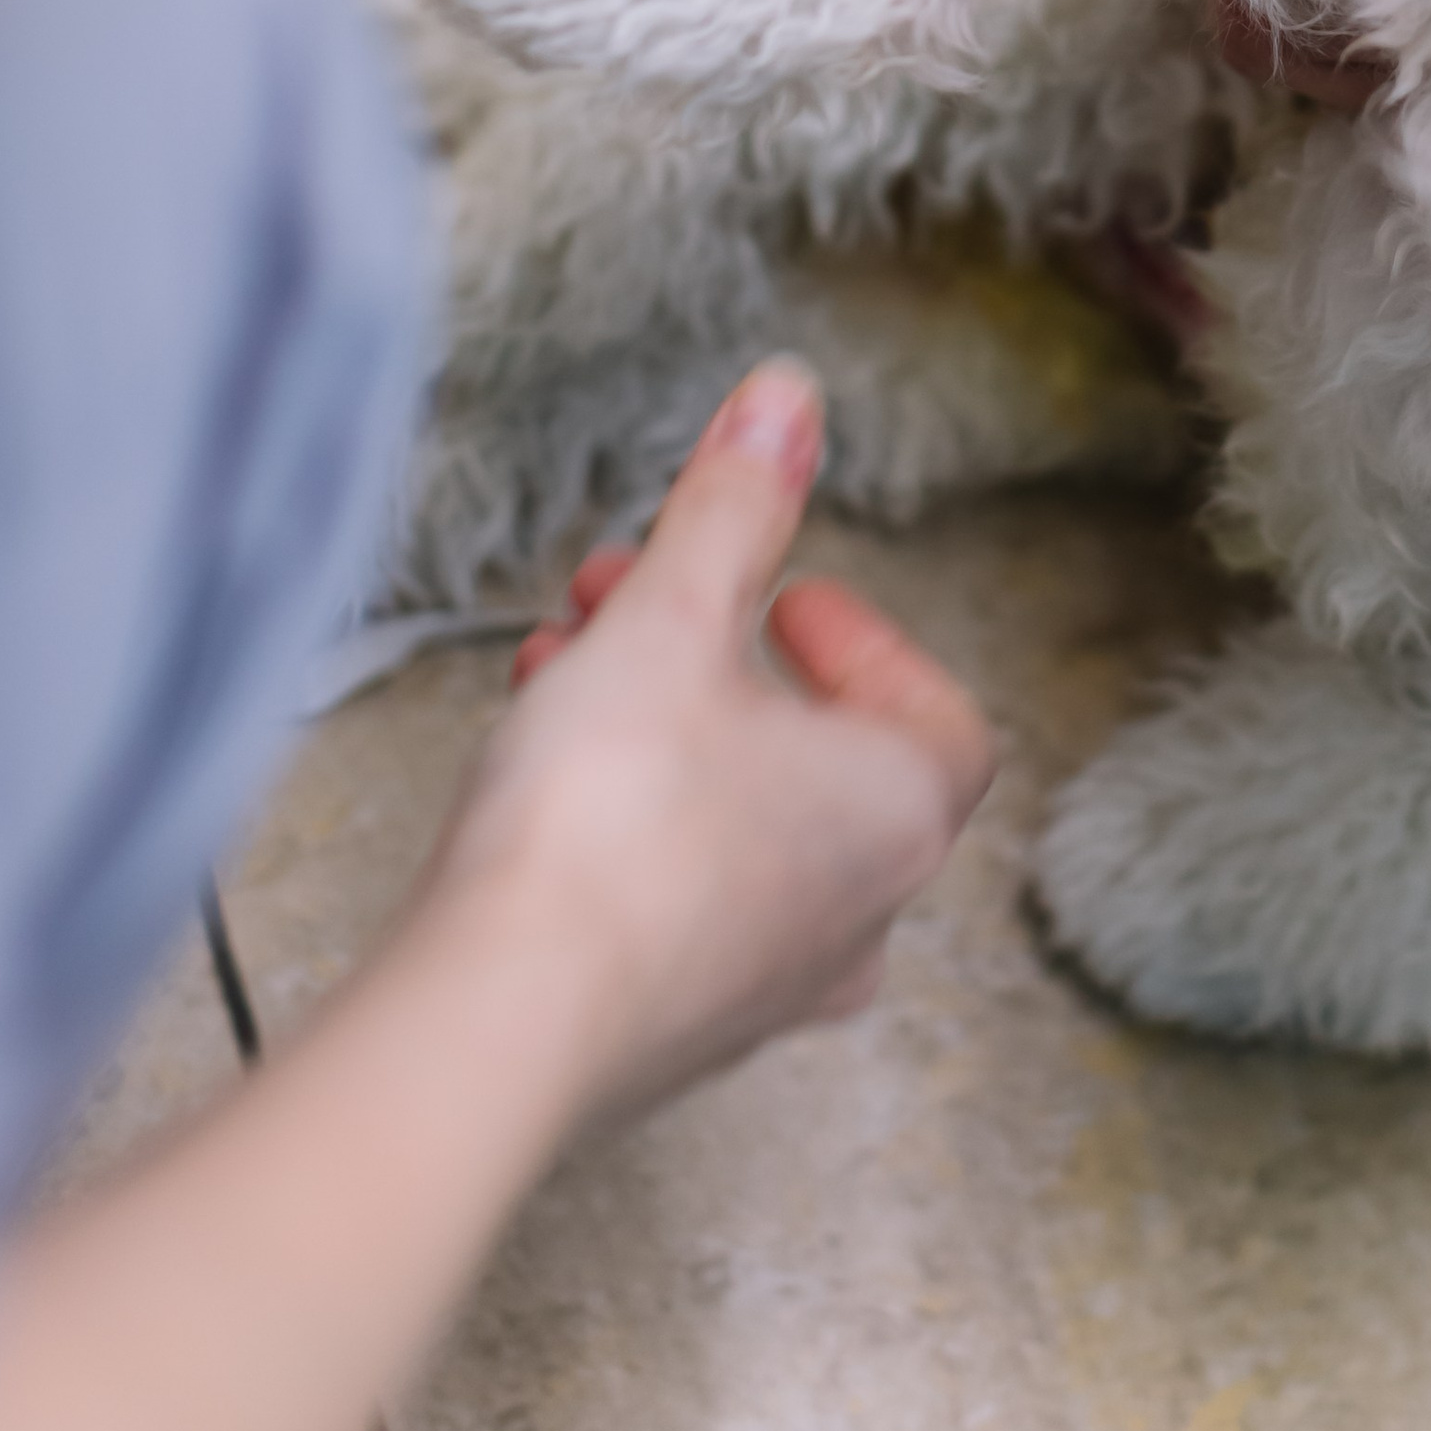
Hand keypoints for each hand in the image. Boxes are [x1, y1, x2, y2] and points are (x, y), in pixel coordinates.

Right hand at [422, 361, 992, 1125]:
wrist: (496, 1021)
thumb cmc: (608, 819)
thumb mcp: (673, 620)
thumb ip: (733, 506)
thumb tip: (791, 397)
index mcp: (897, 814)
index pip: (934, 718)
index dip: (864, 643)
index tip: (780, 595)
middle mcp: (856, 915)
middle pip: (817, 758)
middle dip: (720, 658)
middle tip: (634, 596)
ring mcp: (762, 989)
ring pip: (735, 825)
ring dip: (662, 729)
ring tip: (562, 661)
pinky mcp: (667, 1034)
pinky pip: (670, 899)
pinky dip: (623, 818)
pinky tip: (530, 771)